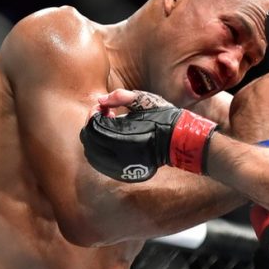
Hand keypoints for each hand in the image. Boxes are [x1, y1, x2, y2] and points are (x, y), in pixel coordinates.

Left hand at [80, 91, 216, 180]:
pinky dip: (98, 151)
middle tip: (105, 117)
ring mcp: (121, 165)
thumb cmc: (162, 117)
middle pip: (89, 140)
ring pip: (92, 154)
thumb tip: (100, 100)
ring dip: (94, 139)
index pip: (94, 125)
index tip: (104, 108)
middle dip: (92, 126)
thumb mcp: (143, 100)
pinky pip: (100, 164)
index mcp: (123, 134)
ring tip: (108, 129)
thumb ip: (120, 96)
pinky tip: (110, 142)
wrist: (179, 140)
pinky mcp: (123, 172)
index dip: (94, 114)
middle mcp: (119, 153)